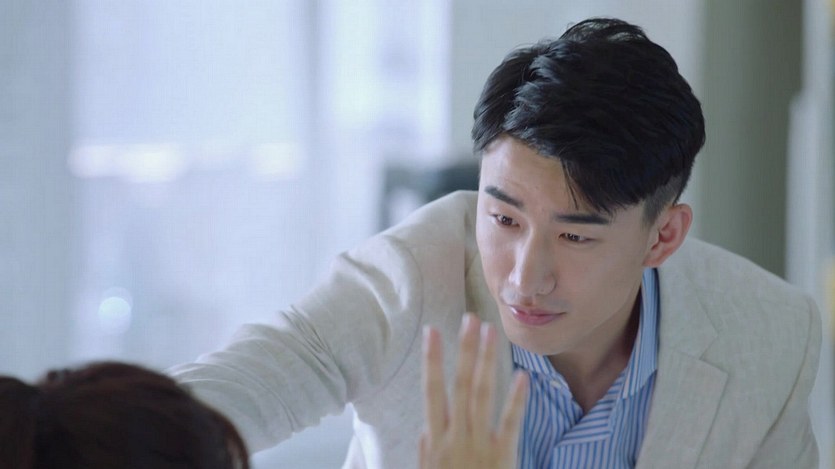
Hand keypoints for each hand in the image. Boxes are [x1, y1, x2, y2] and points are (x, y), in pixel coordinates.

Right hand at [419, 314, 528, 468]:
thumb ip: (427, 452)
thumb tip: (428, 427)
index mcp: (436, 440)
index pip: (432, 391)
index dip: (432, 360)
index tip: (432, 332)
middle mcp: (457, 436)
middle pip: (461, 384)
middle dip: (465, 350)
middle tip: (469, 319)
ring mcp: (481, 444)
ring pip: (484, 394)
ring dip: (488, 362)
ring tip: (492, 334)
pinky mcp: (504, 456)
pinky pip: (511, 423)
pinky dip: (516, 400)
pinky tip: (522, 376)